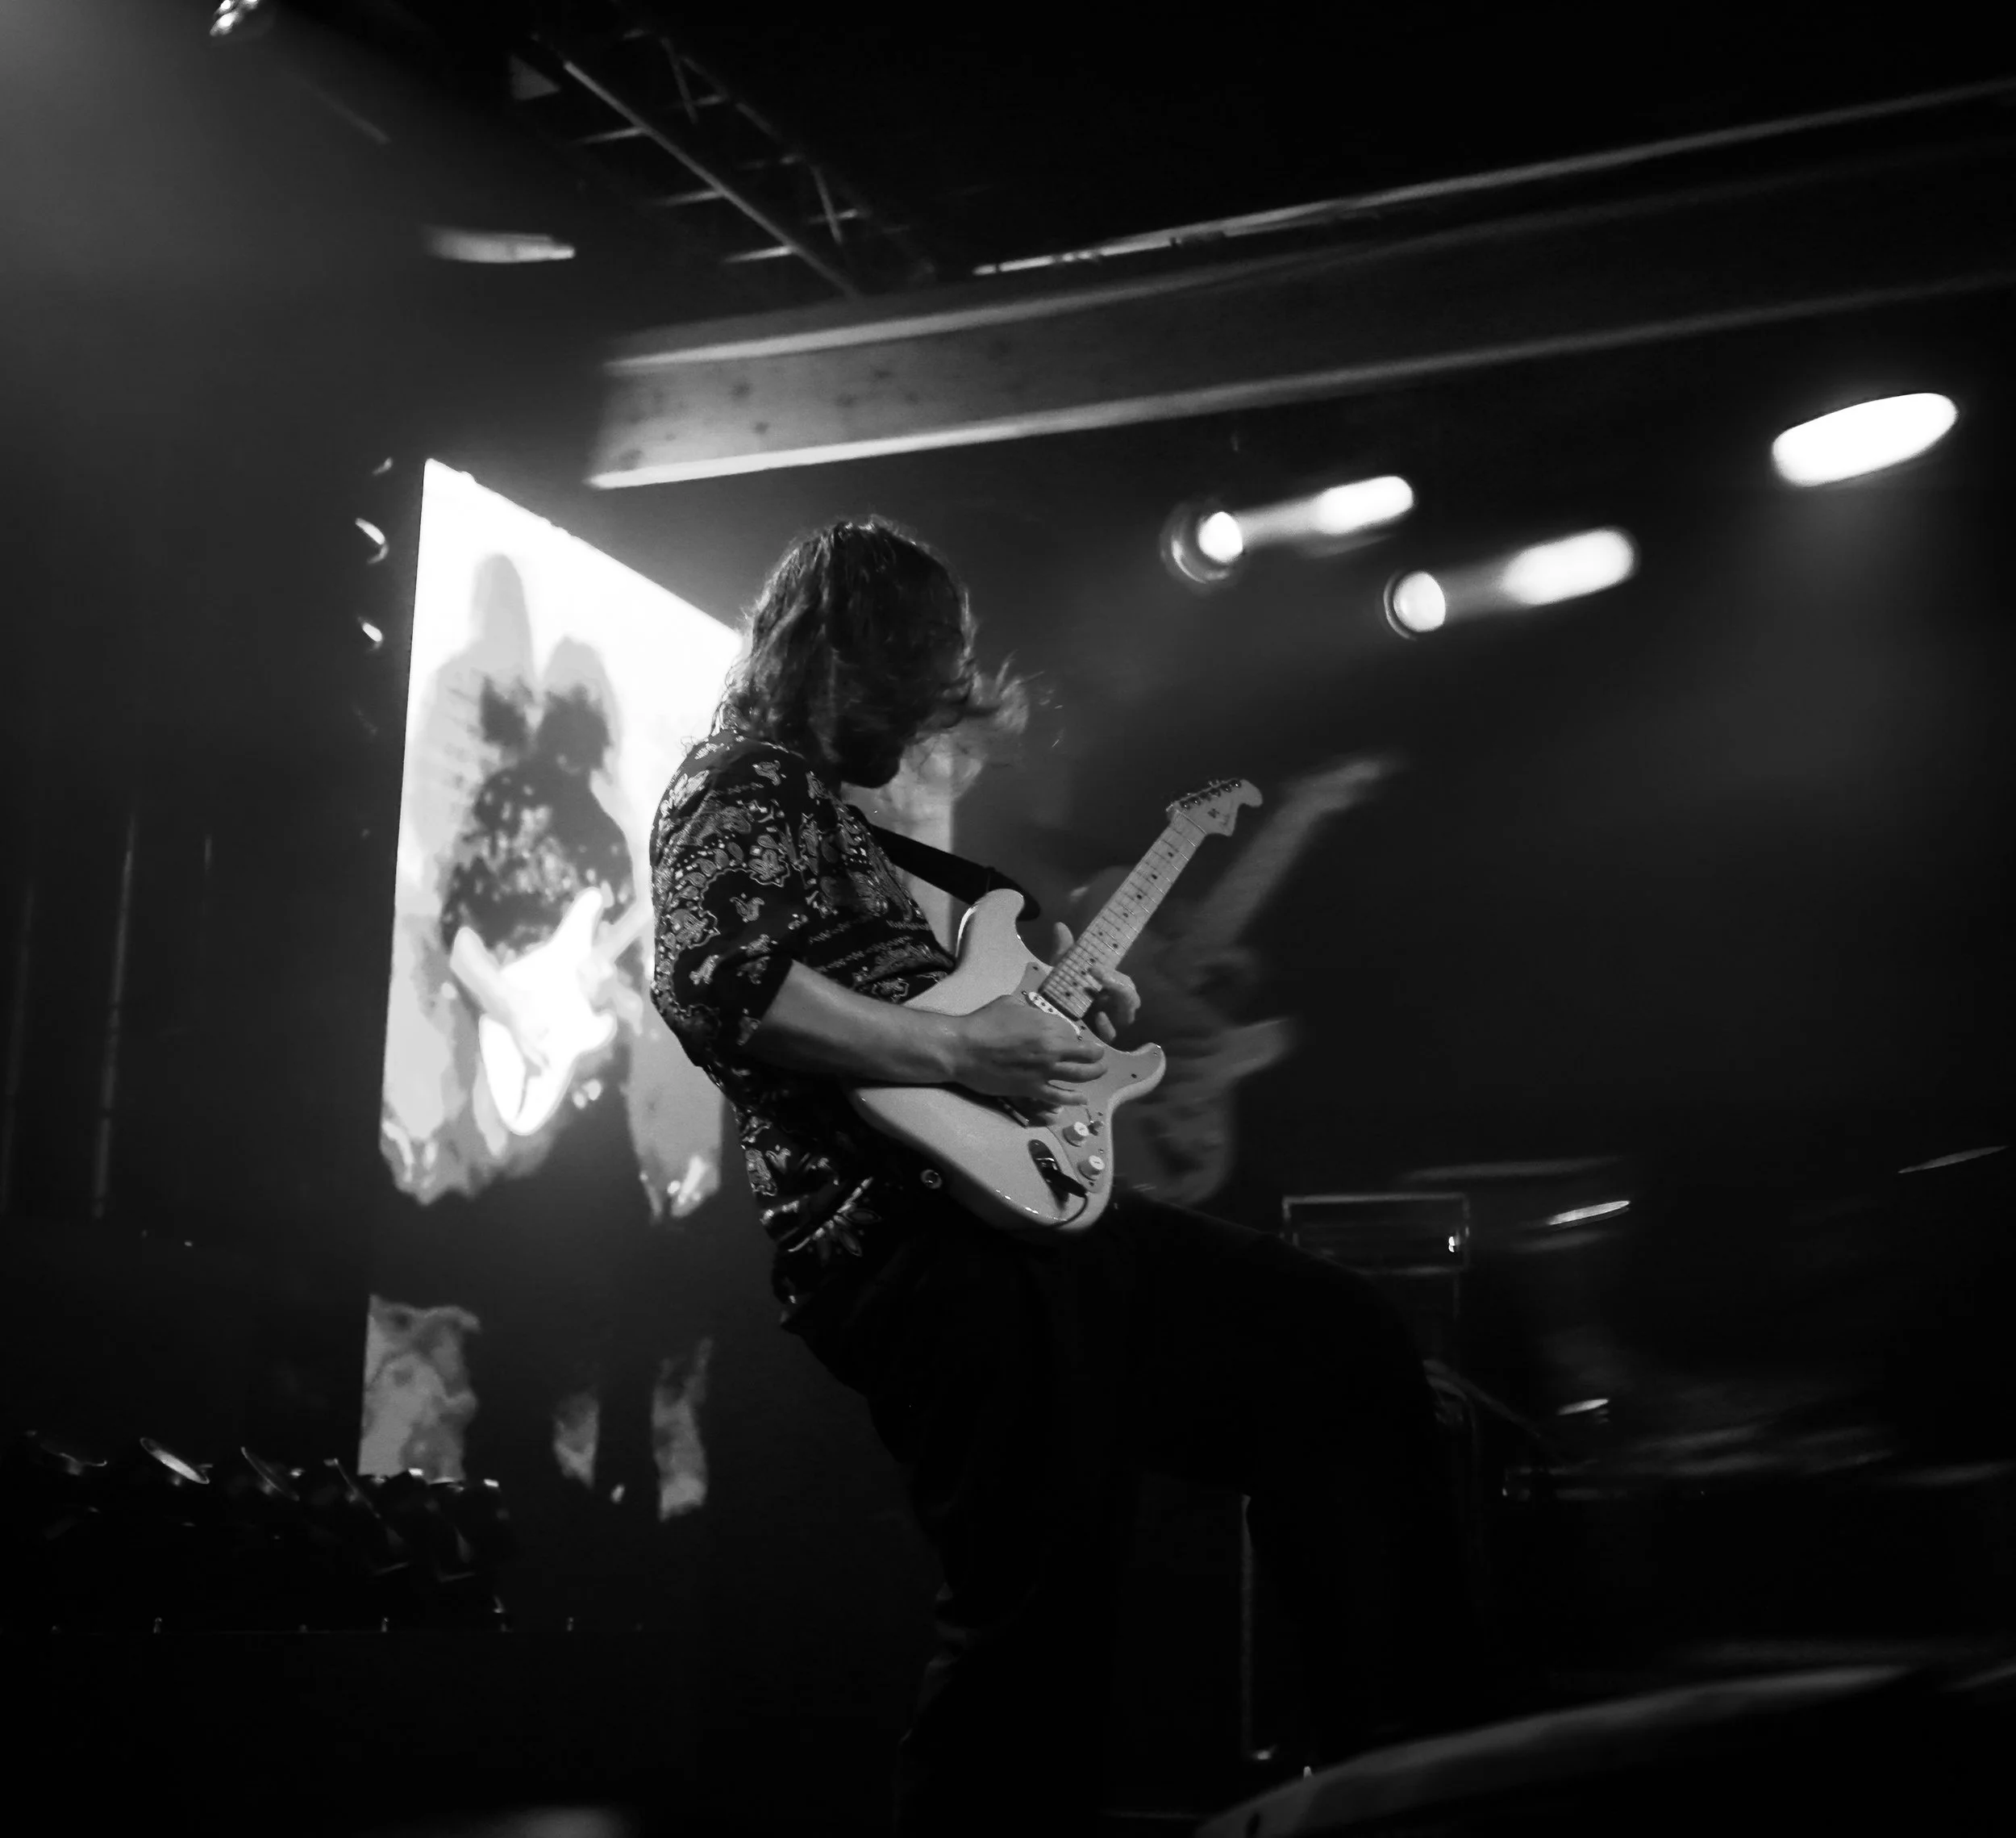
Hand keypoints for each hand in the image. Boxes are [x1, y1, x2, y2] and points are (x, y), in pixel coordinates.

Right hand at [950, 991, 1105, 1104]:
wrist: (963, 1049)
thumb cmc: (983, 1023)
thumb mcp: (1009, 1004)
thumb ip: (1029, 1010)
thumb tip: (1035, 1015)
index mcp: (1047, 1027)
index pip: (1072, 1032)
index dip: (1074, 1035)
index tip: (1073, 1038)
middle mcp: (1052, 1050)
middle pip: (1085, 1056)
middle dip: (1096, 1056)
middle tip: (1099, 1056)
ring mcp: (1044, 1072)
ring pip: (1079, 1077)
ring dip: (1093, 1075)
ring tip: (1099, 1073)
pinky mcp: (1032, 1090)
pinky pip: (1058, 1097)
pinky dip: (1072, 1099)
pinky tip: (1081, 1099)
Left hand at [1051, 923, 1139, 1043]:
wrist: (1046, 1012)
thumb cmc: (1061, 988)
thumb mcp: (1062, 969)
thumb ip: (1063, 951)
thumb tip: (1059, 926)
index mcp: (1108, 987)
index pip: (1125, 983)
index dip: (1114, 976)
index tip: (1094, 968)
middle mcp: (1112, 1004)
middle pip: (1131, 998)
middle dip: (1120, 988)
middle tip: (1101, 979)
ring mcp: (1108, 1021)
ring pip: (1127, 1016)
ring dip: (1117, 1008)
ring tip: (1102, 1001)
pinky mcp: (1098, 1037)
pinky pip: (1111, 1036)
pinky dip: (1107, 1028)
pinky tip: (1098, 1018)